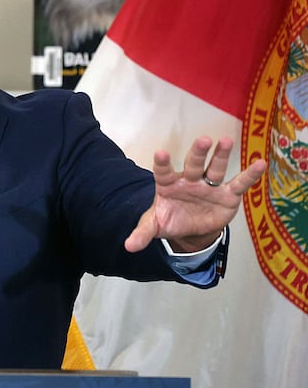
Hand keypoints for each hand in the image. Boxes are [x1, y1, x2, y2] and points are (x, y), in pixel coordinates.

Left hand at [124, 136, 265, 252]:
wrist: (190, 228)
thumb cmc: (171, 219)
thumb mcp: (155, 226)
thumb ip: (142, 233)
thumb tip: (128, 246)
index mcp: (168, 185)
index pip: (163, 172)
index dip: (162, 163)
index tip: (160, 153)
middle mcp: (189, 181)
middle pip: (193, 165)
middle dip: (197, 154)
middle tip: (203, 140)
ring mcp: (209, 186)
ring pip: (215, 168)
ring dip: (220, 156)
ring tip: (226, 141)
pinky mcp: (227, 195)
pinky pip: (239, 184)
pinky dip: (249, 175)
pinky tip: (260, 163)